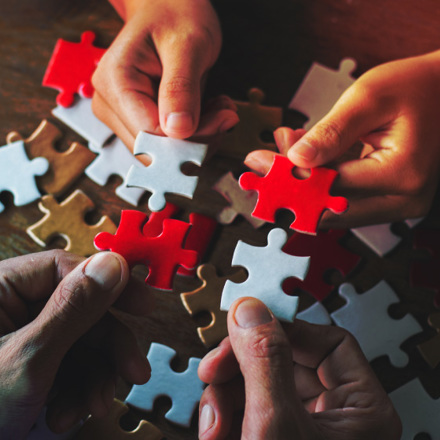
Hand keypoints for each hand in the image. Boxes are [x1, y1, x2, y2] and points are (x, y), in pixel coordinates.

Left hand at [0, 250, 152, 438]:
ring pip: (81, 343)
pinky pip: (69, 367)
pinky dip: (76, 392)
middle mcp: (12, 311)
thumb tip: (113, 264)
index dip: (109, 283)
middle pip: (81, 311)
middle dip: (107, 348)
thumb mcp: (28, 360)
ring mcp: (22, 341)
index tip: (143, 303)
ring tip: (91, 407)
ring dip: (94, 378)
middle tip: (134, 370)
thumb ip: (73, 308)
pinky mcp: (31, 368)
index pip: (64, 268)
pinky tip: (66, 415)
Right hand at [92, 0, 238, 150]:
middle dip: (196, 139)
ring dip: (198, 137)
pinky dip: (194, 133)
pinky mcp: (136, 120)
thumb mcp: (187, 45)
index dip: (191, 137)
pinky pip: (167, 143)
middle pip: (155, 149)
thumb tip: (178, 131)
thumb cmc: (176, 15)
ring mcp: (121, 115)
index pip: (152, 134)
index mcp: (116, 83)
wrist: (168, 7)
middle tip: (225, 114)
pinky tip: (209, 111)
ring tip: (219, 108)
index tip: (223, 119)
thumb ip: (181, 88)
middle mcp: (110, 104)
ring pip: (163, 152)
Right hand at [198, 298, 400, 439]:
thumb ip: (265, 361)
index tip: (246, 326)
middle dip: (242, 366)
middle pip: (286, 360)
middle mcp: (337, 417)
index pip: (330, 341)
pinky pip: (250, 408)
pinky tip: (215, 432)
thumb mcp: (276, 426)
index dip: (284, 329)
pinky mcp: (278, 439)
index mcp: (362, 410)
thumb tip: (250, 308)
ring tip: (212, 424)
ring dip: (226, 395)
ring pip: (261, 383)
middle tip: (213, 369)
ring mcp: (306, 430)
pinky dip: (226, 415)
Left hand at [245, 50, 439, 227]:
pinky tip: (303, 158)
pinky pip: (346, 199)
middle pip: (330, 209)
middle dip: (290, 189)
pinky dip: (320, 182)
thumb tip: (295, 159)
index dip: (288, 177)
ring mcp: (397, 205)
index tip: (257, 163)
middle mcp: (402, 200)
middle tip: (261, 169)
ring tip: (280, 155)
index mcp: (401, 174)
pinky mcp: (389, 200)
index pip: (329, 187)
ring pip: (334, 208)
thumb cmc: (414, 87)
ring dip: (303, 186)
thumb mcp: (369, 98)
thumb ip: (331, 132)